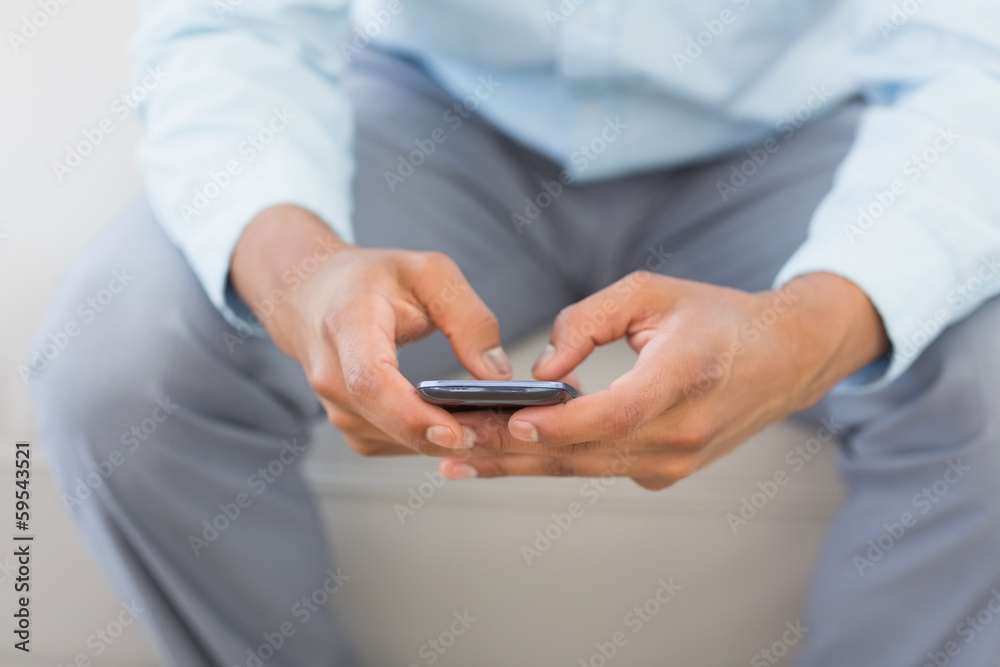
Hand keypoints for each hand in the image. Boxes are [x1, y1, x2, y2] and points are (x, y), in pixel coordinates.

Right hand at [231, 205, 511, 455]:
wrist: (310, 294)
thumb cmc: (370, 279)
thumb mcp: (429, 273)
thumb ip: (469, 318)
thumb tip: (498, 374)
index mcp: (348, 325)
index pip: (370, 381)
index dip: (411, 413)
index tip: (455, 431)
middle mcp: (332, 374)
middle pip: (386, 421)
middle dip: (445, 435)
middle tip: (498, 432)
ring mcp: (335, 406)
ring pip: (394, 441)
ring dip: (442, 442)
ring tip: (490, 426)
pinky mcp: (350, 425)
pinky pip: (394, 444)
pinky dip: (428, 441)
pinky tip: (462, 426)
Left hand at [440, 271, 888, 488]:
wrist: (783, 358)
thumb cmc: (716, 316)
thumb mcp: (651, 292)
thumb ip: (588, 319)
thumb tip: (541, 370)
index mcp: (686, 377)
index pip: (616, 414)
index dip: (562, 423)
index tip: (511, 423)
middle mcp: (683, 432)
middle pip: (586, 452)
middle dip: (511, 452)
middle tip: (450, 446)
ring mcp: (676, 461)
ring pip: (584, 469)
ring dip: (519, 466)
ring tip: (460, 460)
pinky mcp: (666, 473)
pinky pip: (598, 469)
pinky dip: (552, 461)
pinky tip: (506, 456)